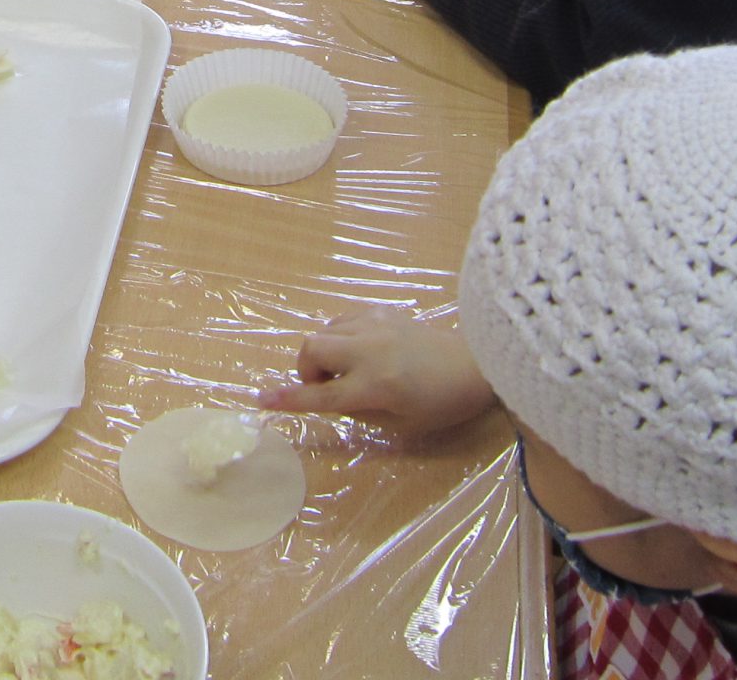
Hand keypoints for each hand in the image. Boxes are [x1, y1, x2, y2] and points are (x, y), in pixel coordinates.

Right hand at [256, 308, 497, 436]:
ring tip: (343, 370)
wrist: (476, 364)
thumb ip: (360, 412)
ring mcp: (375, 326)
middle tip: (325, 387)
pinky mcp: (382, 312)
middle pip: (312, 349)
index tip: (260, 400)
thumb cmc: (443, 405)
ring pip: (324, 330)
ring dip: (322, 353)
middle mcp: (369, 351)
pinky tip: (357, 350)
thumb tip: (332, 397)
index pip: (322, 396)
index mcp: (377, 385)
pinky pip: (342, 320)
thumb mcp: (402, 425)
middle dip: (307, 370)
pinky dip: (339, 337)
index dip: (289, 400)